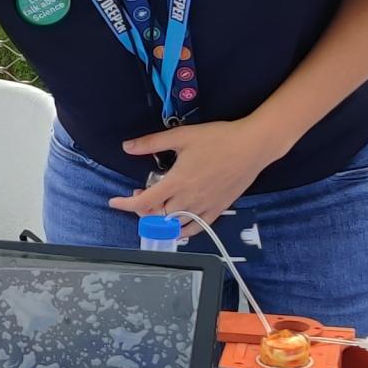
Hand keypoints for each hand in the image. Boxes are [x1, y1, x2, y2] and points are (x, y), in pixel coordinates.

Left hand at [110, 118, 283, 225]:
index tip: (115, 201)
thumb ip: (152, 143)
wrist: (252, 146)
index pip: (143, 202)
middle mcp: (188, 199)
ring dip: (160, 219)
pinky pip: (196, 228)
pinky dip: (182, 231)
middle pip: (157, 216)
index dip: (125, 204)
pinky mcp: (217, 210)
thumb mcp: (182, 136)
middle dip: (143, 209)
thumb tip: (127, 146)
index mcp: (177, 182)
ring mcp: (203, 207)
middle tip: (142, 193)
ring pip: (174, 225)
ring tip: (158, 206)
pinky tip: (177, 226)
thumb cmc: (218, 138)